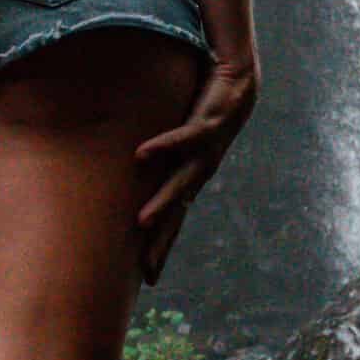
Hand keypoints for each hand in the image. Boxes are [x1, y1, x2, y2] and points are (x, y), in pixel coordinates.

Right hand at [133, 57, 259, 285]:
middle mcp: (200, 170)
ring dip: (164, 200)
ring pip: (183, 181)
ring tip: (142, 222)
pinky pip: (186, 137)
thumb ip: (150, 157)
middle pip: (179, 212)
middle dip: (164, 241)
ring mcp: (208, 150)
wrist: (239, 81)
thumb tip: (121, 169)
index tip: (150, 277)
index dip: (163, 247)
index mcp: (190, 176)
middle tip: (147, 271)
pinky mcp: (211, 123)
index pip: (174, 219)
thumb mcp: (173, 141)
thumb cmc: (202, 110)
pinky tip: (142, 155)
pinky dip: (166, 145)